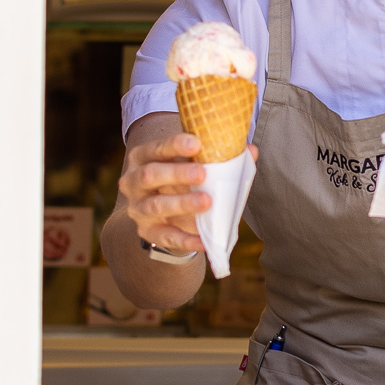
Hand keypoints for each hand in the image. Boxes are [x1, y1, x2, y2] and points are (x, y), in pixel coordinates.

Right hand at [115, 125, 251, 258]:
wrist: (163, 215)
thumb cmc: (181, 182)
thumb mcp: (194, 165)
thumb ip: (218, 158)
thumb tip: (250, 150)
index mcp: (144, 157)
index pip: (156, 148)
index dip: (174, 144)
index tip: (197, 143)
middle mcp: (134, 181)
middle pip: (151, 174)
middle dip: (177, 173)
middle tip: (202, 172)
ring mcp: (138, 208)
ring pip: (156, 205)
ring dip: (182, 203)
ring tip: (207, 201)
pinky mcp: (148, 232)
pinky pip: (167, 237)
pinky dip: (187, 239)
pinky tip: (205, 241)